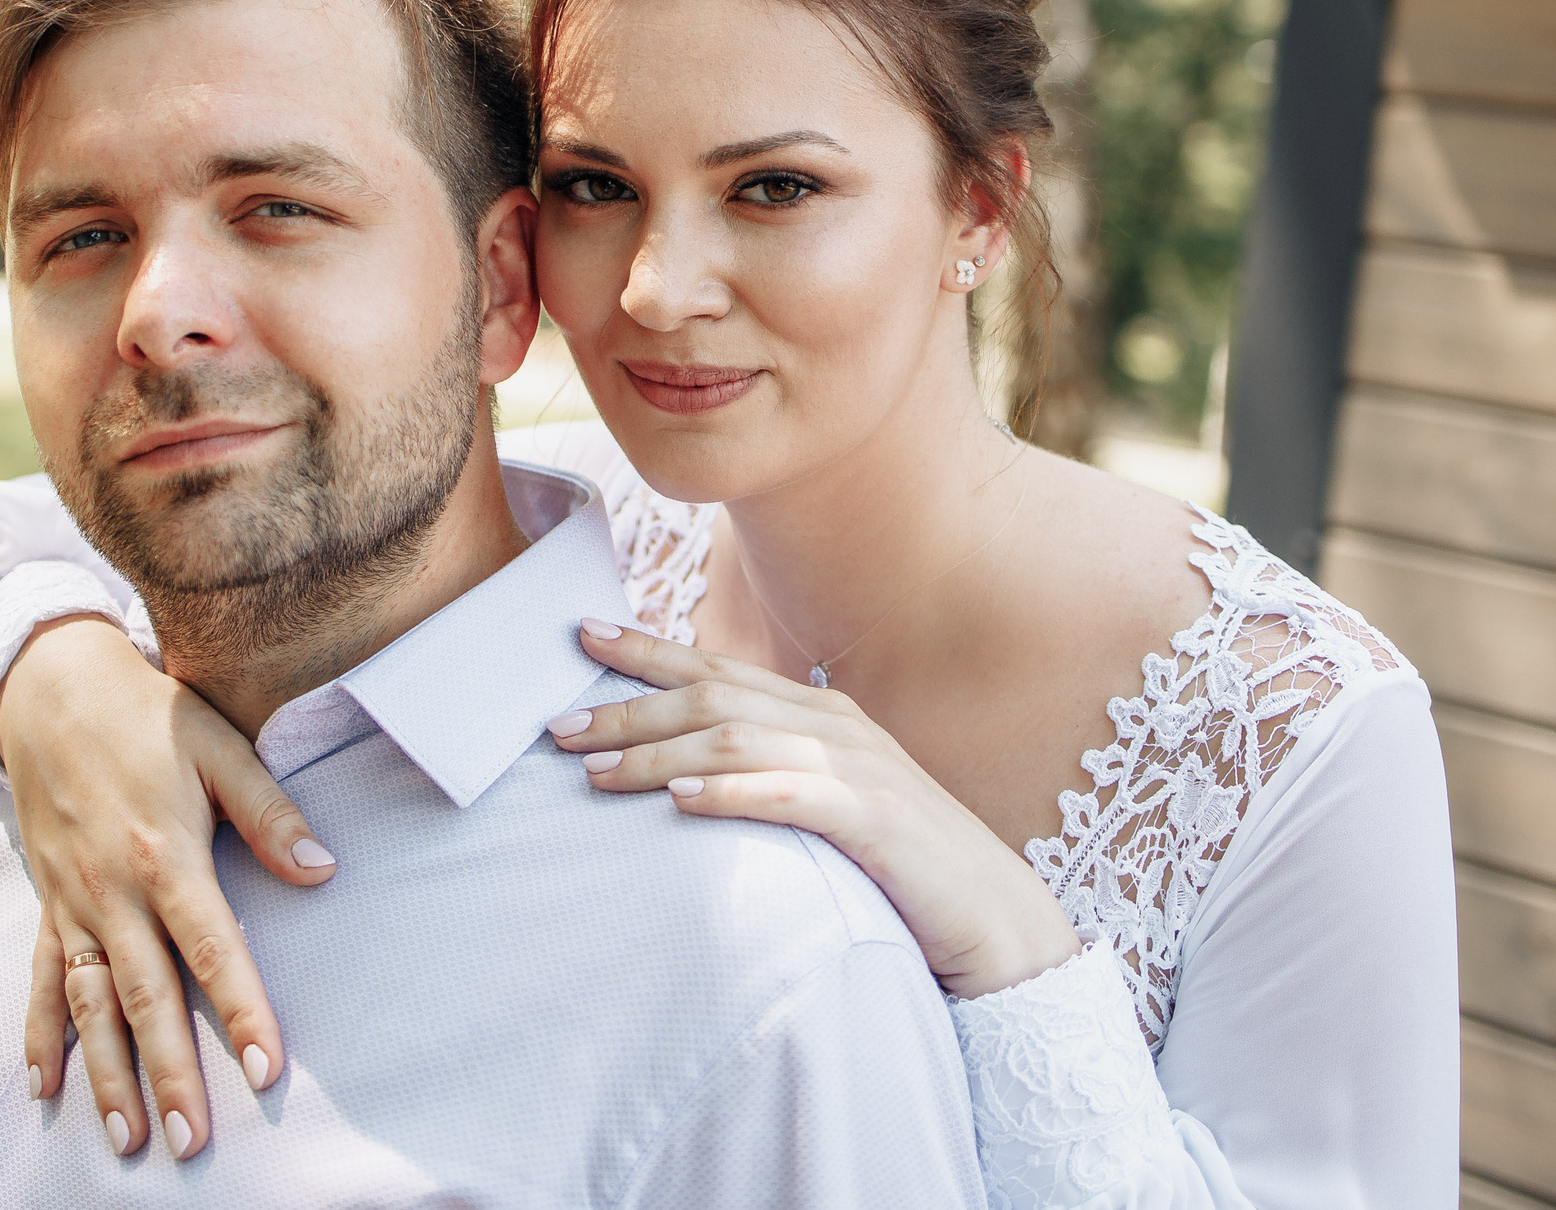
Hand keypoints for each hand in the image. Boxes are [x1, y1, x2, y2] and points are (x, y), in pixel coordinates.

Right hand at [0, 615, 335, 1157]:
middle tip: (193, 1142)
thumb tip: (322, 869)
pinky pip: (40, 979)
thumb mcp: (218, 745)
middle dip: (170, 1074)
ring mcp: (72, 902)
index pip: (212, 950)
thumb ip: (269, 811)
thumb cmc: (147, 714)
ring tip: (126, 1138)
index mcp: (165, 856)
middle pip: (146, 998)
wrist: (49, 686)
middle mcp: (112, 892)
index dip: (242, 1011)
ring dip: (106, 1075)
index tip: (267, 1071)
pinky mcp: (46, 901)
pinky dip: (38, 1034)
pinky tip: (43, 1087)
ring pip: (89, 1005)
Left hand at [548, 621, 1080, 999]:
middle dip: (629, 707)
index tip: (579, 637)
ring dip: (659, 753)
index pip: (717, 669)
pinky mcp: (875, 820)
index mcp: (819, 713)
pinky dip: (732, 793)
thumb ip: (772, 772)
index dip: (647, 650)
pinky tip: (682, 802)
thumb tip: (687, 767)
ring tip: (597, 772)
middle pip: (713, 698)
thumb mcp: (829, 803)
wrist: (997, 919)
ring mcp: (858, 769)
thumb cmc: (902, 864)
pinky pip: (792, 795)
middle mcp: (834, 726)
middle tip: (558, 725)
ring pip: (737, 741)